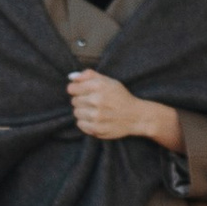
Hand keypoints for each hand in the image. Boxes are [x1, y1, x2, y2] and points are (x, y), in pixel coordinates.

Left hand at [66, 71, 181, 152]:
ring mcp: (97, 116)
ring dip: (83, 112)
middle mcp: (97, 100)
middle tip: (93, 102)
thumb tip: (71, 77)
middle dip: (81, 100)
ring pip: (76, 113)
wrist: (135, 116)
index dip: (76, 90)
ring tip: (95, 111)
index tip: (83, 92)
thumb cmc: (121, 97)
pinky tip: (96, 119)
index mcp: (99, 86)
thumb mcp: (108, 81)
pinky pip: (80, 124)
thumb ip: (89, 75)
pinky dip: (85, 122)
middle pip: (74, 101)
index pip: (71, 88)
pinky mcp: (97, 129)